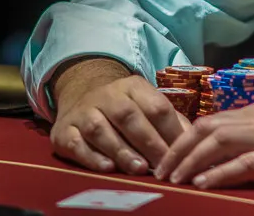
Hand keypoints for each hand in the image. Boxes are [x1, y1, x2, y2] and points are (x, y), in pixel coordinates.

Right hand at [51, 66, 190, 174]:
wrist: (80, 94)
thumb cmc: (123, 106)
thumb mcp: (146, 103)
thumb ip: (168, 120)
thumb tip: (190, 141)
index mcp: (133, 86)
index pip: (155, 106)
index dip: (170, 130)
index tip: (180, 152)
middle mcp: (106, 95)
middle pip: (128, 116)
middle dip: (148, 142)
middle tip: (161, 164)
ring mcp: (83, 112)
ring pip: (100, 130)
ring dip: (121, 151)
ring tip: (139, 168)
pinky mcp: (63, 131)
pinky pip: (76, 144)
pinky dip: (92, 157)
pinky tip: (108, 168)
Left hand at [155, 103, 253, 188]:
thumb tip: (244, 151)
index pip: (213, 121)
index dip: (186, 138)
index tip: (169, 158)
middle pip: (207, 128)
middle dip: (178, 150)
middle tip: (159, 172)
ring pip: (218, 142)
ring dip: (190, 161)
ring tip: (172, 180)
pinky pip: (244, 163)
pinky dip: (218, 172)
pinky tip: (202, 184)